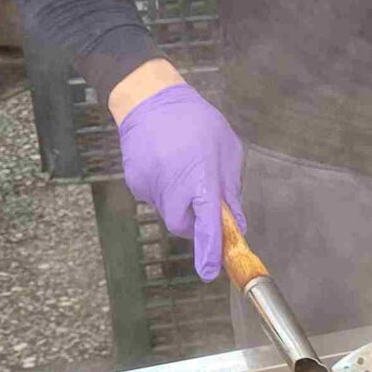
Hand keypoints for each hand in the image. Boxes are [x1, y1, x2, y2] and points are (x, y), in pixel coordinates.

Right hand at [116, 79, 245, 280]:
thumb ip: (231, 190)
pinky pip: (154, 196)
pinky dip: (163, 187)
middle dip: (195, 220)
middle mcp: (173, 189)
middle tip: (201, 196)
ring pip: (169, 210)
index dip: (210, 251)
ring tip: (181, 165)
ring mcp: (150, 187)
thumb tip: (236, 222)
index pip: (208, 226)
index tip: (210, 271)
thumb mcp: (227, 150)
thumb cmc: (195, 121)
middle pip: (184, 225)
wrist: (149, 100)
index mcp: (201, 179)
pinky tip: (165, 162)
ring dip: (180, 199)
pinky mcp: (136, 183)